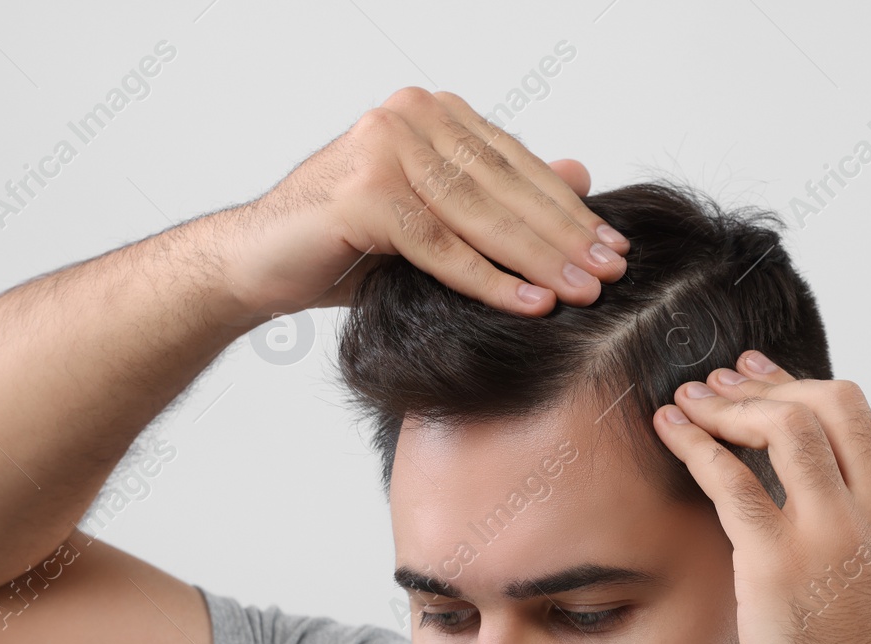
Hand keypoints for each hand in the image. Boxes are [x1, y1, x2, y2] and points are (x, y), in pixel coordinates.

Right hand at [216, 86, 629, 320]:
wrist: (257, 264)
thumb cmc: (345, 245)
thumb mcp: (435, 221)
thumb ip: (500, 194)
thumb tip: (581, 172)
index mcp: (429, 113)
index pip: (514, 162)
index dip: (568, 207)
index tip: (613, 245)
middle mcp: (408, 117)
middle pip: (503, 186)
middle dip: (563, 235)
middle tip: (611, 272)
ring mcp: (383, 149)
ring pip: (478, 214)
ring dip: (537, 258)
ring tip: (583, 292)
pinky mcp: (363, 193)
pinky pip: (440, 244)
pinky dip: (488, 279)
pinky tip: (530, 302)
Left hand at [652, 351, 870, 643]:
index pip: (870, 432)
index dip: (816, 402)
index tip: (777, 390)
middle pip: (836, 406)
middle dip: (778, 382)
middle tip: (733, 376)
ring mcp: (833, 533)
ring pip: (787, 426)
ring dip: (734, 401)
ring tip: (696, 397)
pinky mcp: (777, 560)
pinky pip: (731, 477)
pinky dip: (696, 439)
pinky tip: (670, 425)